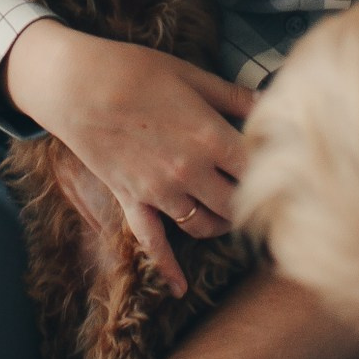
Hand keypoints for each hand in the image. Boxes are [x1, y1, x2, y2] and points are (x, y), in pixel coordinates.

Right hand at [2, 23, 257, 294]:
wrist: (76, 85)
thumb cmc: (136, 71)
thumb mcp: (193, 76)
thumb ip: (235, 97)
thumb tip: (273, 103)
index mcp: (211, 138)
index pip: (259, 170)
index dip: (275, 170)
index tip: (281, 168)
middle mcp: (190, 172)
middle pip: (237, 205)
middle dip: (251, 202)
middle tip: (260, 196)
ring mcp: (160, 192)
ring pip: (204, 226)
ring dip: (220, 224)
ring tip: (229, 215)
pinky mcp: (132, 200)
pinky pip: (152, 243)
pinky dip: (167, 268)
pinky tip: (181, 288)